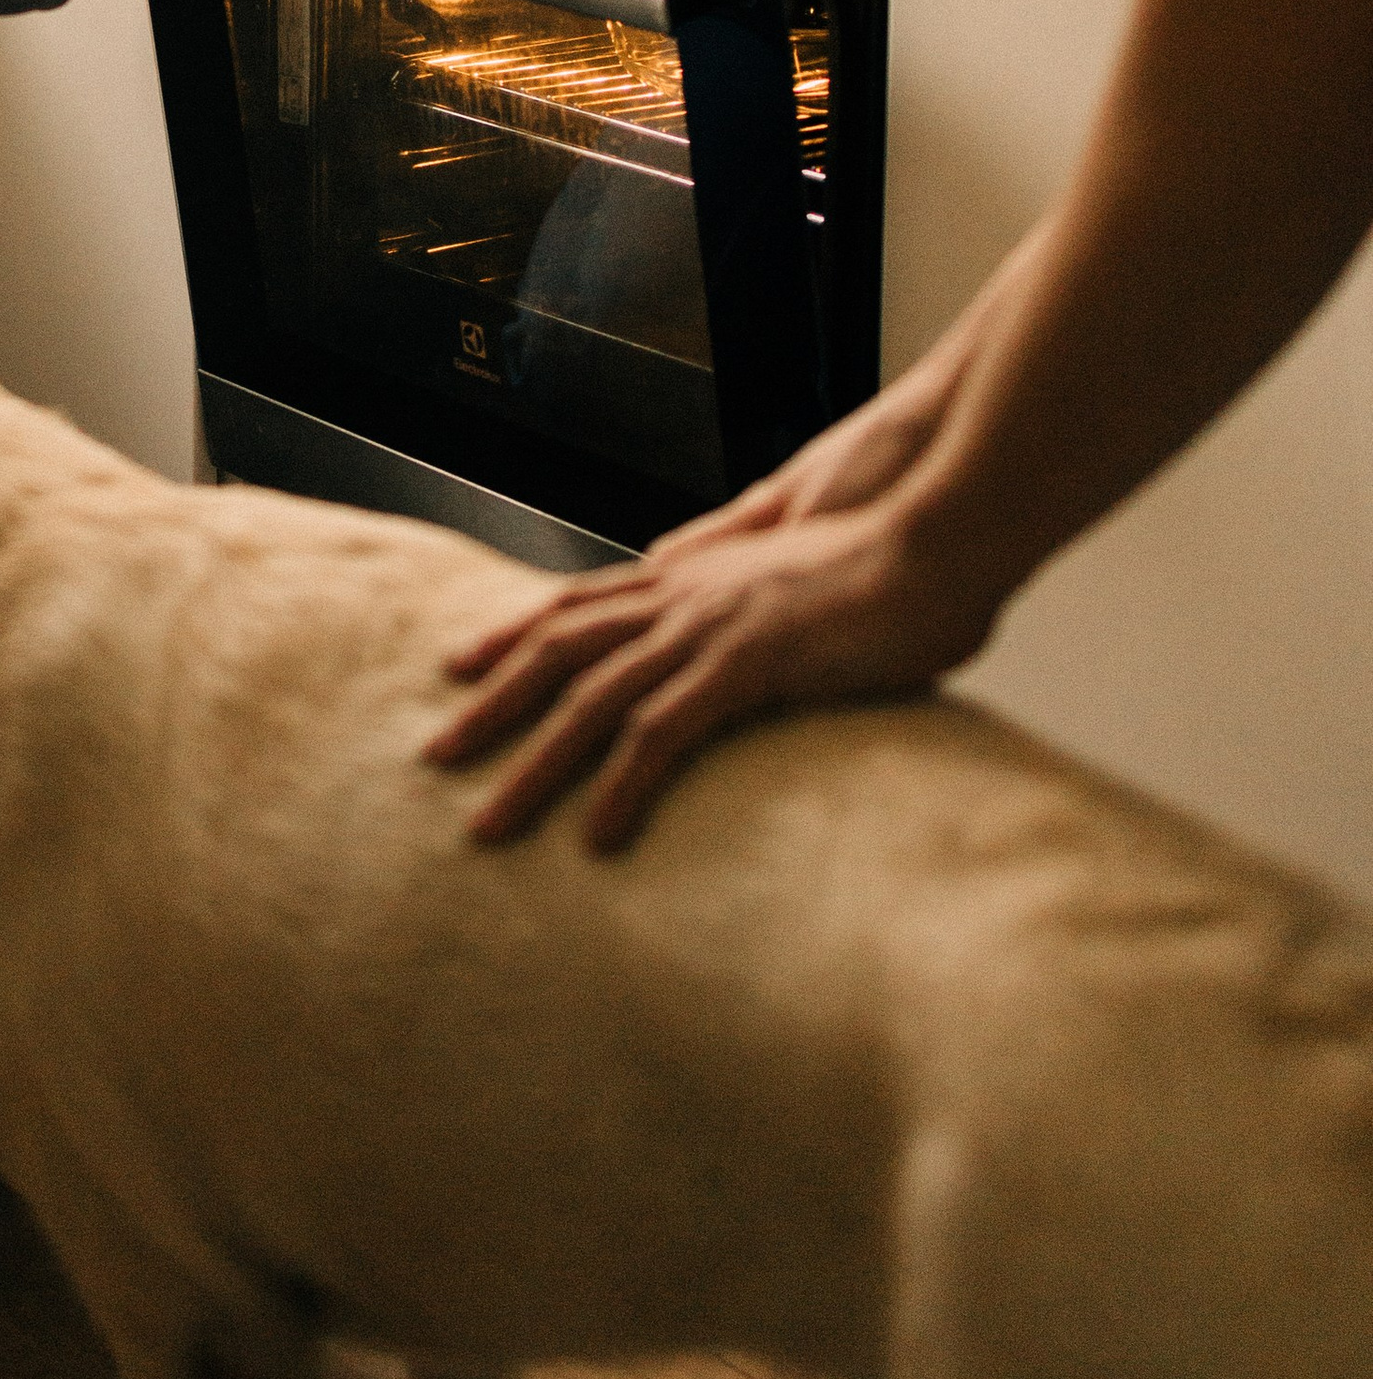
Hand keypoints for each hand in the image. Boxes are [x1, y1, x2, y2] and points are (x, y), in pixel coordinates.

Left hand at [422, 497, 1002, 853]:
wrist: (942, 539)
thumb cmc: (894, 568)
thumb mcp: (807, 587)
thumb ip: (763, 609)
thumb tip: (753, 640)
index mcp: (692, 576)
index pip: (578, 603)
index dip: (514, 633)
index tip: (461, 665)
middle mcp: (683, 594)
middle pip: (557, 650)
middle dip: (490, 706)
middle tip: (436, 755)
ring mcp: (707, 627)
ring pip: (588, 702)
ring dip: (532, 771)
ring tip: (488, 829)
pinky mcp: (746, 664)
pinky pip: (662, 734)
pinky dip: (620, 789)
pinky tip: (596, 839)